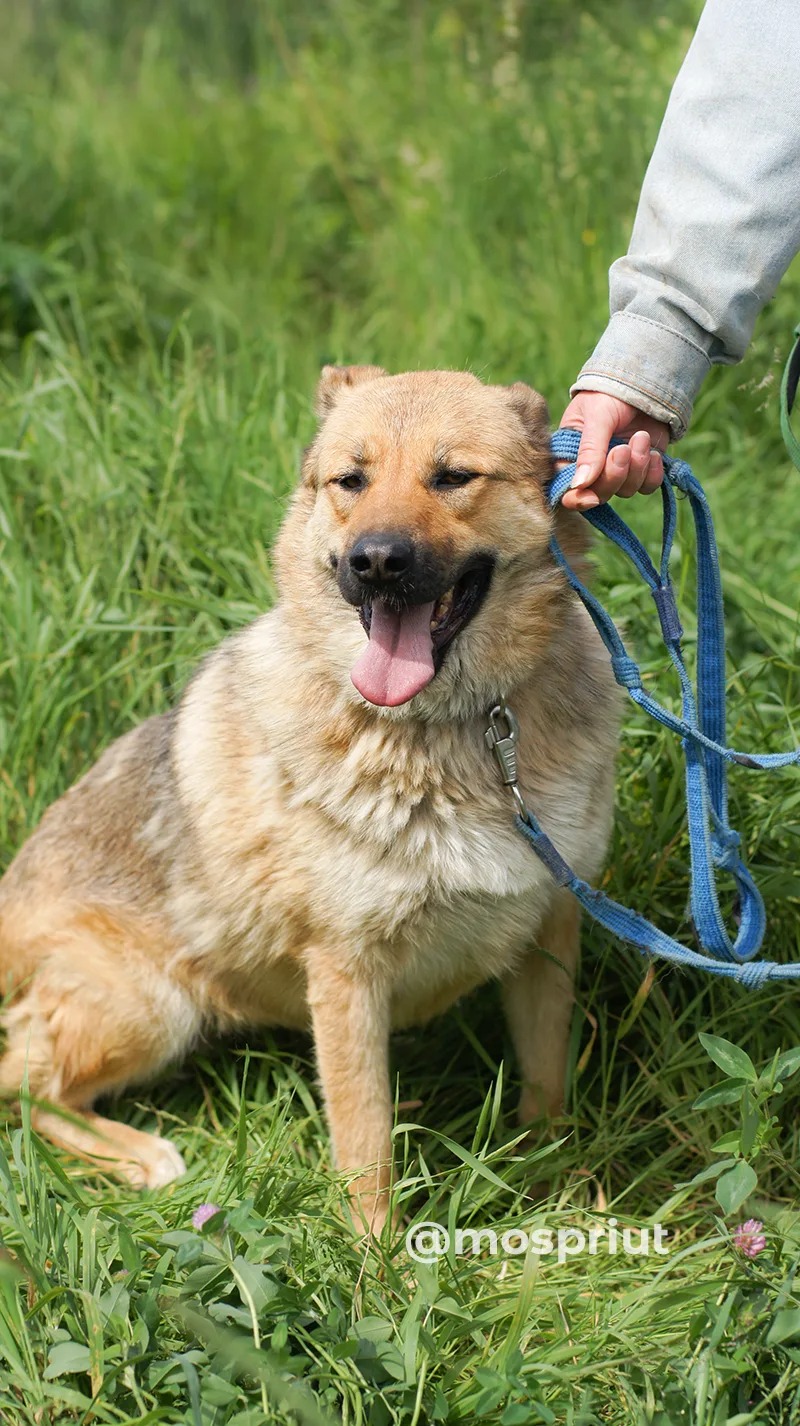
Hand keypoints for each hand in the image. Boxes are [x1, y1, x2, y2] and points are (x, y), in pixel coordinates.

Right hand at [557, 392, 668, 510]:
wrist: (643, 379)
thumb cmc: (609, 393)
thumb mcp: (596, 417)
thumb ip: (590, 450)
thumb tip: (580, 484)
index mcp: (571, 456)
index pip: (568, 490)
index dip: (578, 499)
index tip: (592, 498)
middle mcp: (593, 468)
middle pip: (600, 493)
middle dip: (614, 475)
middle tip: (622, 449)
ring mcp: (618, 470)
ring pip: (626, 490)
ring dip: (637, 467)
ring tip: (641, 437)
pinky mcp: (642, 468)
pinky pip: (647, 486)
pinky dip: (653, 473)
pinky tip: (655, 452)